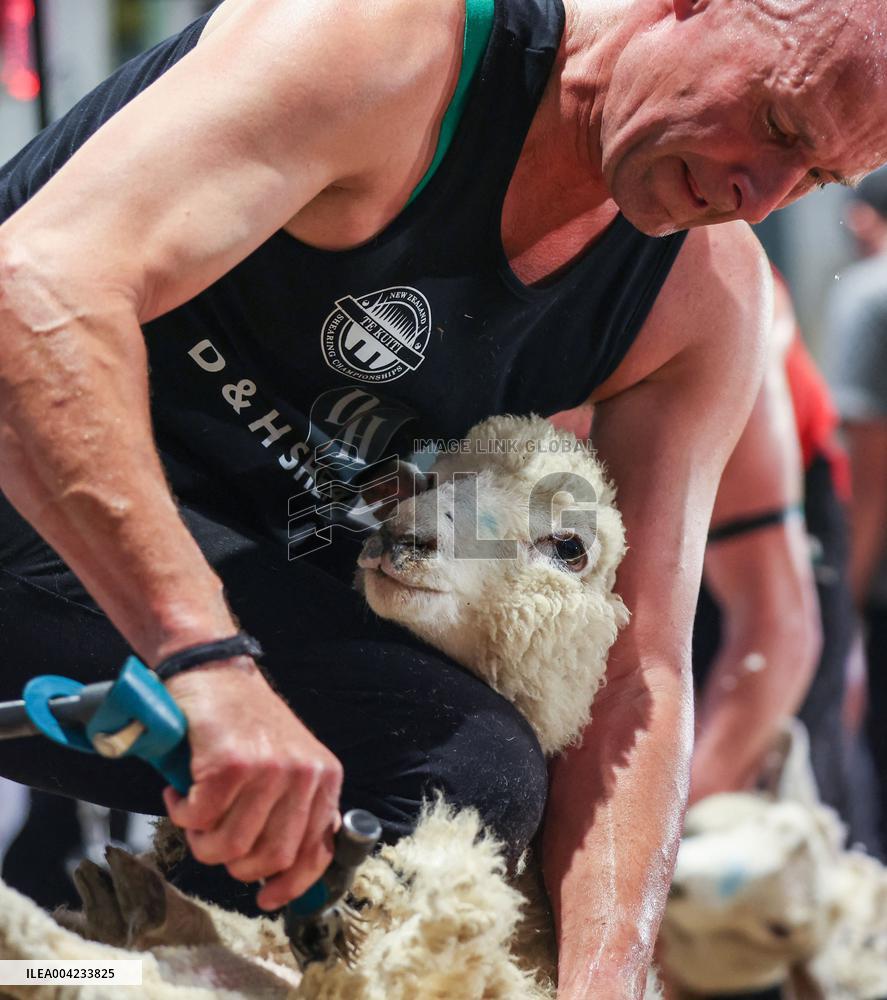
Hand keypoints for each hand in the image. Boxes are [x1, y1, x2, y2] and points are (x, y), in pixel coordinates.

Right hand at [161, 660, 342, 909]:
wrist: (214, 668)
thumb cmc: (244, 722)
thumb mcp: (288, 762)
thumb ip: (293, 809)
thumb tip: (284, 874)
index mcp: (325, 777)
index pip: (316, 851)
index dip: (290, 885)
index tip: (267, 899)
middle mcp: (304, 774)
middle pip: (268, 858)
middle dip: (232, 861)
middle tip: (213, 836)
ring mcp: (269, 768)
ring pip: (229, 846)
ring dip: (201, 839)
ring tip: (195, 812)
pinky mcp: (231, 764)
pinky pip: (198, 820)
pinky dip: (182, 813)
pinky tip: (182, 791)